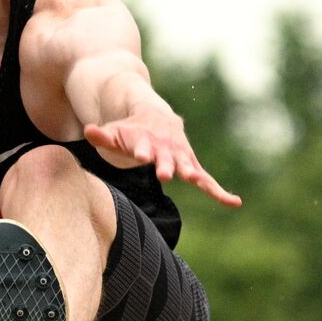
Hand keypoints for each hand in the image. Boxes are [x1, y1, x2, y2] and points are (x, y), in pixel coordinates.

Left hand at [84, 111, 241, 207]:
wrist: (157, 117)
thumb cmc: (130, 130)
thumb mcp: (114, 132)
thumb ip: (101, 135)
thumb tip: (87, 130)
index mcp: (146, 140)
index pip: (143, 146)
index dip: (142, 150)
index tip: (141, 154)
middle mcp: (167, 148)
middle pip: (167, 157)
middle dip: (167, 165)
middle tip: (165, 174)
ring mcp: (181, 157)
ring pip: (188, 167)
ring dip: (192, 174)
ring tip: (196, 180)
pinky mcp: (191, 166)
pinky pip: (207, 181)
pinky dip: (219, 192)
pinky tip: (234, 202)